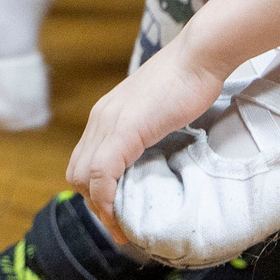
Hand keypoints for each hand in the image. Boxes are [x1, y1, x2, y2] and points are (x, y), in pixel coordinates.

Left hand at [68, 38, 231, 241]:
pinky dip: (106, 200)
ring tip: (121, 224)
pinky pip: (101, 175)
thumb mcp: (158, 108)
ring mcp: (109, 123)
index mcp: (106, 113)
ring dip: (99, 207)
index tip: (117, 212)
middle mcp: (100, 118)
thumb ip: (145, 127)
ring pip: (83, 178)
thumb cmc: (191, 77)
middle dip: (94, 203)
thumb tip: (152, 153)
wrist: (201, 54)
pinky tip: (121, 214)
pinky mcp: (124, 130)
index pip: (84, 161)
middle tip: (120, 222)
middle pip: (77, 174)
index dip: (95, 191)